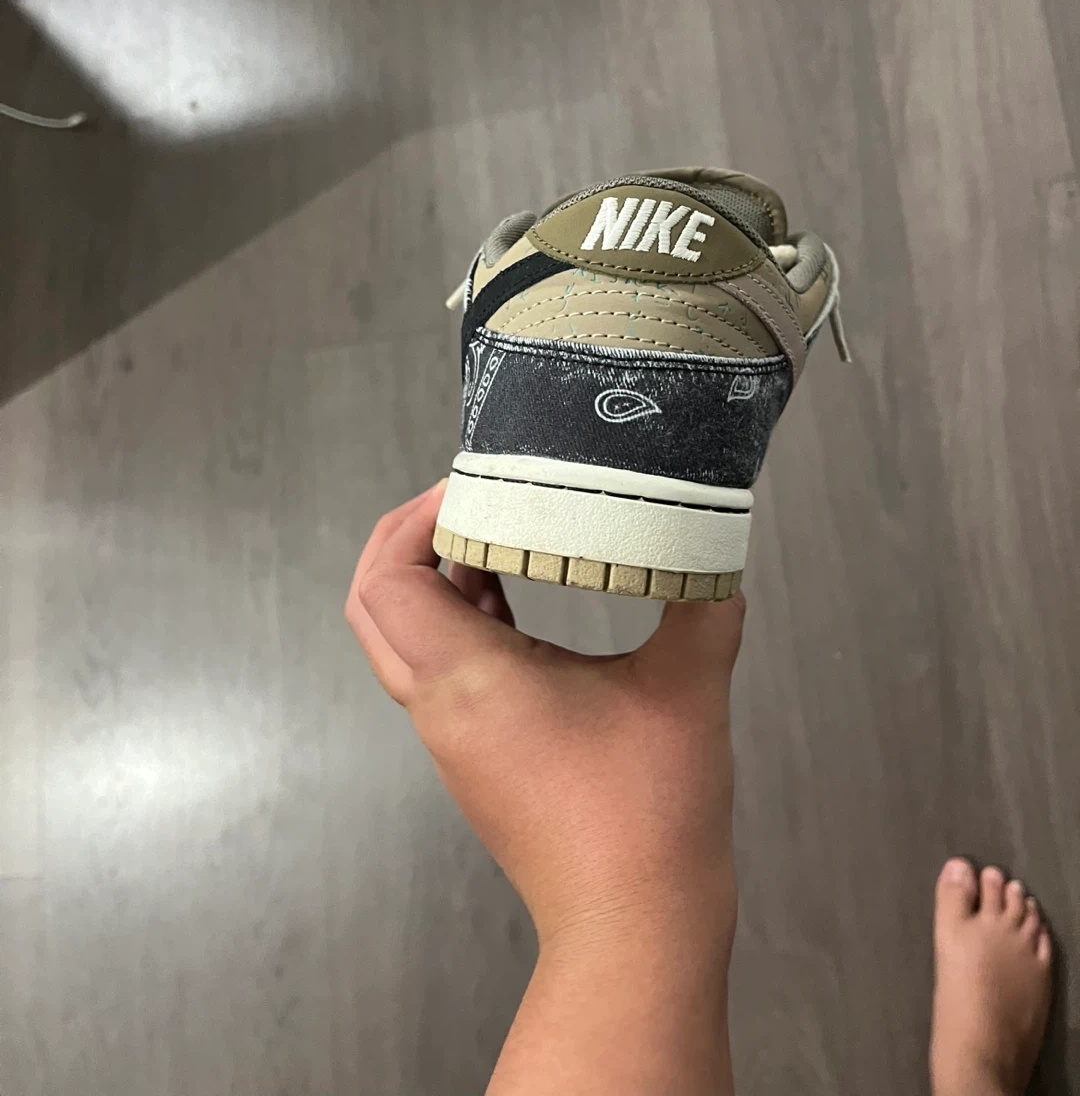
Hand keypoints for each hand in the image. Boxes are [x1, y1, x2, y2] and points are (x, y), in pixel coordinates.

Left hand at [345, 482, 744, 955]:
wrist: (635, 926)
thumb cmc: (649, 814)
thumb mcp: (687, 688)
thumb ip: (701, 605)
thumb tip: (711, 553)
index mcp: (468, 680)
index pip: (389, 579)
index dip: (414, 518)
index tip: (473, 486)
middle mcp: (442, 707)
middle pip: (375, 605)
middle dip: (406, 540)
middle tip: (467, 500)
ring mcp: (453, 738)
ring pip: (401, 639)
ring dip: (432, 579)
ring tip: (496, 534)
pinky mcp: (476, 756)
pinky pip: (438, 668)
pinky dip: (459, 620)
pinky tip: (516, 594)